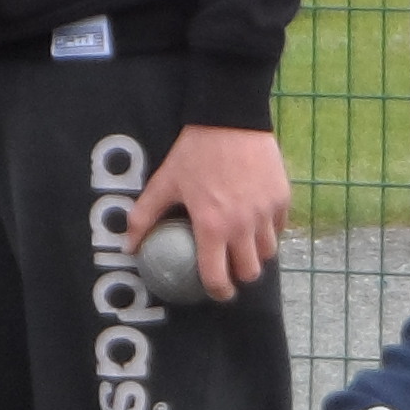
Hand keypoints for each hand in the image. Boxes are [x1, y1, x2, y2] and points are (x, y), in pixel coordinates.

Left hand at [133, 122, 289, 298]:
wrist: (230, 118)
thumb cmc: (194, 151)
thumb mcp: (165, 182)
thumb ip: (144, 216)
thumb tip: (127, 246)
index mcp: (212, 227)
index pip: (218, 277)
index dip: (217, 291)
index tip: (217, 291)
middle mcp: (242, 225)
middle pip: (250, 272)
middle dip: (239, 276)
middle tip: (231, 268)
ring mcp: (266, 213)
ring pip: (268, 252)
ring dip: (256, 255)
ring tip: (244, 246)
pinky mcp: (281, 198)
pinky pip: (279, 227)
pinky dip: (269, 230)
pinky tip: (257, 222)